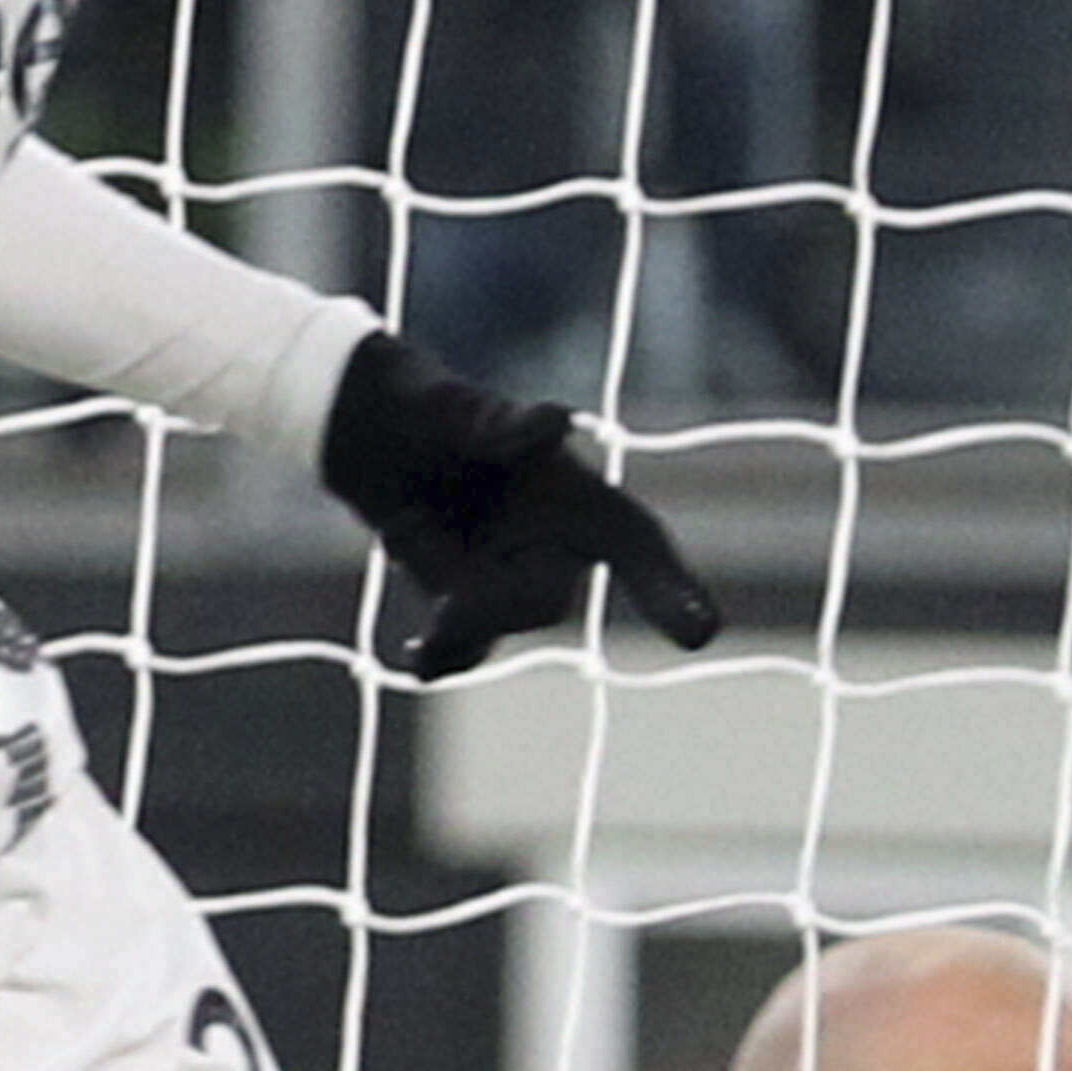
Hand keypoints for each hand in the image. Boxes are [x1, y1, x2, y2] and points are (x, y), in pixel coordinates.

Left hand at [311, 327, 727, 683]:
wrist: (371, 438)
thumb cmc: (424, 412)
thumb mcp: (451, 412)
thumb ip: (500, 425)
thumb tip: (552, 421)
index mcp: (577, 494)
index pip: (637, 546)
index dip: (672, 589)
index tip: (700, 632)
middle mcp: (558, 542)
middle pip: (544, 601)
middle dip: (489, 602)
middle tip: (430, 578)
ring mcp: (516, 576)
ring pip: (500, 627)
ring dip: (457, 628)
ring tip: (408, 571)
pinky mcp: (472, 602)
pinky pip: (468, 648)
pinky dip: (441, 658)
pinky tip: (414, 658)